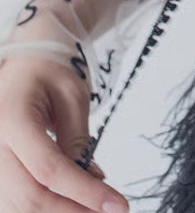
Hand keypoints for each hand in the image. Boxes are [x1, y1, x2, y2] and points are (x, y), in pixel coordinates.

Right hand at [0, 55, 128, 211]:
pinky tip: (72, 203)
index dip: (84, 192)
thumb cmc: (48, 73)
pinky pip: (12, 201)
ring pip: (18, 206)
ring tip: (94, 209)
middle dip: (73, 210)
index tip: (116, 204)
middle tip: (109, 211)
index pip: (48, 169)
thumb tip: (94, 183)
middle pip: (29, 196)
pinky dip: (44, 208)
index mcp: (11, 118)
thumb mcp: (72, 96)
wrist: (24, 64)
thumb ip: (78, 141)